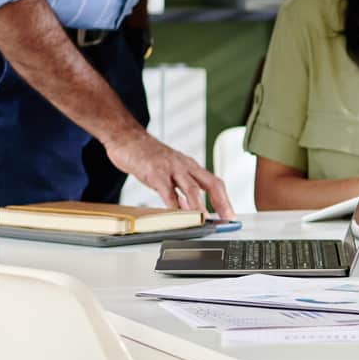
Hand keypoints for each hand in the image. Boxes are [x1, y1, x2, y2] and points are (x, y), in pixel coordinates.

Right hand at [106, 133, 235, 217]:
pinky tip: (177, 216)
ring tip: (206, 221)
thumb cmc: (148, 156)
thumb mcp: (169, 172)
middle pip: (211, 184)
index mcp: (191, 167)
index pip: (215, 183)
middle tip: (227, 219)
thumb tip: (190, 208)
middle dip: (221, 203)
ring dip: (200, 206)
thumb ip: (180, 190)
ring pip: (191, 188)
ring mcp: (171, 168)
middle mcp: (185, 166)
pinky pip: (167, 192)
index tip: (231, 215)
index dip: (225, 199)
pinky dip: (173, 206)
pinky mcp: (154, 172)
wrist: (127, 138)